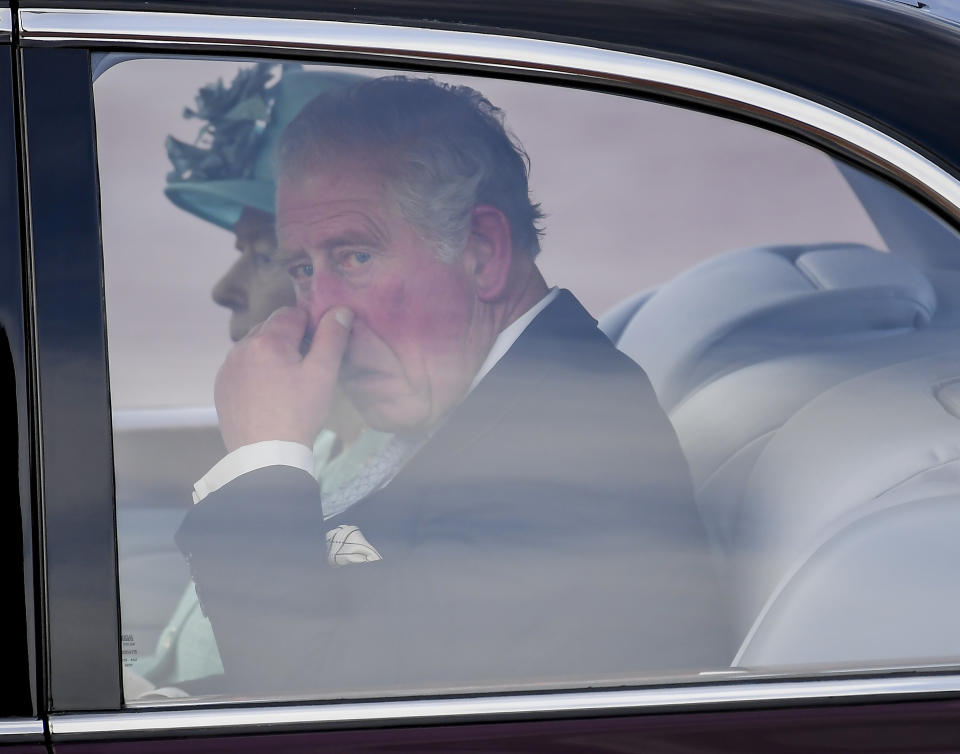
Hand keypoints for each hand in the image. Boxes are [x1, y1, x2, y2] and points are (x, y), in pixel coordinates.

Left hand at [214, 306, 353, 451]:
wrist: (266, 456)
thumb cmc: (298, 414)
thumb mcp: (322, 374)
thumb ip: (332, 337)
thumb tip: (341, 310)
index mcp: (267, 341)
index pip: (292, 314)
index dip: (310, 326)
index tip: (319, 348)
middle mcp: (241, 348)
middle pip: (271, 328)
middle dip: (290, 339)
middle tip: (306, 367)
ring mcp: (228, 368)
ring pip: (255, 347)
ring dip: (271, 354)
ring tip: (287, 382)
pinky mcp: (222, 386)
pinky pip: (242, 366)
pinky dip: (256, 371)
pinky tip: (269, 393)